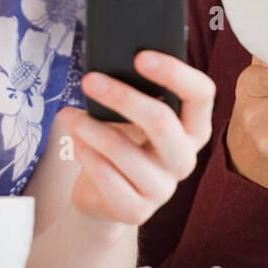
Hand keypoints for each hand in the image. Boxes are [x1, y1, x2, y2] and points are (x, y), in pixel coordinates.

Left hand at [57, 52, 214, 225]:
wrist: (104, 198)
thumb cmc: (121, 143)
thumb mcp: (131, 118)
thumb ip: (134, 94)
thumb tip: (108, 65)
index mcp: (192, 128)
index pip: (201, 93)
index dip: (175, 72)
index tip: (141, 56)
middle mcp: (184, 158)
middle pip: (162, 121)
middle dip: (122, 97)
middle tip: (88, 80)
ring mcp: (163, 188)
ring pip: (123, 150)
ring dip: (89, 128)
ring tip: (67, 115)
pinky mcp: (137, 211)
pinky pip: (107, 177)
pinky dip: (87, 155)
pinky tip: (76, 143)